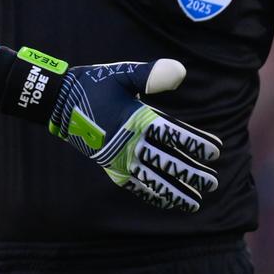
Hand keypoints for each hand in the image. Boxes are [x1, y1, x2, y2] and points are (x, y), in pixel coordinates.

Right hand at [45, 57, 221, 211]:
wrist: (58, 102)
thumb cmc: (94, 84)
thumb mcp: (122, 73)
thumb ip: (151, 75)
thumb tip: (181, 72)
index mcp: (137, 119)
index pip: (175, 136)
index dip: (196, 145)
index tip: (215, 151)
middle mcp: (130, 143)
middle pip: (168, 162)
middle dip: (192, 174)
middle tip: (212, 183)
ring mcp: (119, 158)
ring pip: (154, 180)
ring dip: (176, 191)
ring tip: (196, 201)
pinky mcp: (109, 167)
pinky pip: (135, 186)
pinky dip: (153, 195)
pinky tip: (167, 201)